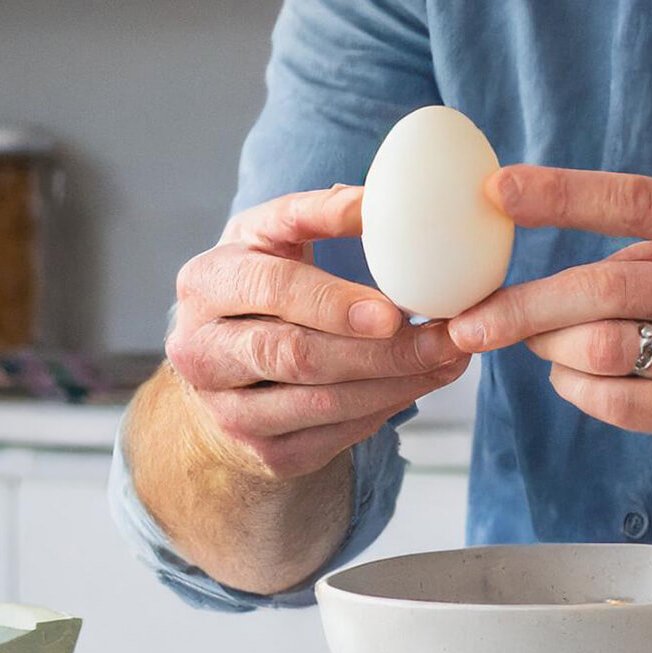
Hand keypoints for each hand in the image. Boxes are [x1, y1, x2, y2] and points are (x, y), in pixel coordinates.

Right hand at [167, 185, 468, 480]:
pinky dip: (387, 408)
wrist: (222, 367)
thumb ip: (317, 213)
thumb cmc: (262, 285)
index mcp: (206, 283)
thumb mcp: (273, 236)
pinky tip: (422, 383)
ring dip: (398, 382)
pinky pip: (336, 435)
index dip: (333, 302)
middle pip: (298, 355)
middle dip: (381, 350)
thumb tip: (375, 201)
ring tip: (450, 357)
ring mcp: (226, 410)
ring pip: (322, 402)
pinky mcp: (262, 451)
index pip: (271, 290)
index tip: (393, 310)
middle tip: (444, 339)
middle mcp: (201, 351)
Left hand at [447, 165, 651, 472]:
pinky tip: (574, 379)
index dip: (565, 195)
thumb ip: (643, 253)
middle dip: (529, 305)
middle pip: (611, 287)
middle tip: (474, 321)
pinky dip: (577, 390)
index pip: (639, 201)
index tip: (499, 192)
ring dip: (554, 349)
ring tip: (539, 345)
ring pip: (609, 348)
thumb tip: (541, 270)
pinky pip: (621, 403)